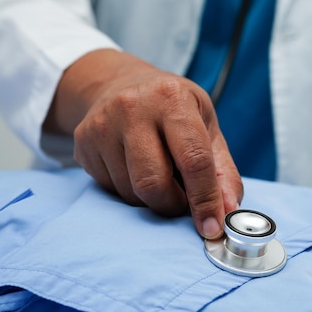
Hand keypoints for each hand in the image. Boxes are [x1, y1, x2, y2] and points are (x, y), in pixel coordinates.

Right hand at [44, 49, 242, 238]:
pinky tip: (134, 167)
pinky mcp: (82, 141)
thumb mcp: (206, 126)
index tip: (212, 228)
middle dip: (173, 204)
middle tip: (182, 199)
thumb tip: (229, 211)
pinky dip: (129, 191)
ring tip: (159, 174)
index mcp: (172, 98)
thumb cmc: (172, 109)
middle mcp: (132, 107)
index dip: (205, 199)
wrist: (120, 83)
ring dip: (151, 199)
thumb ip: (222, 170)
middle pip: (153, 183)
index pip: (193, 159)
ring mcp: (102, 124)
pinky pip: (109, 189)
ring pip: (130, 192)